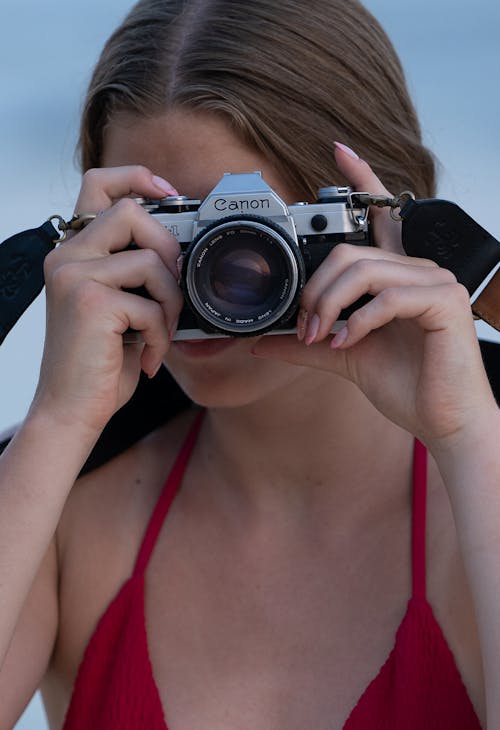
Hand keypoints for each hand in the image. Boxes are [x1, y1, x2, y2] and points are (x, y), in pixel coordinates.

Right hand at [32, 166, 182, 435]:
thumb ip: (134, 273)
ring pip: (152, 261)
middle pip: (133, 212)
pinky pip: (152, 304)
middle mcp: (67, 257)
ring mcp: (76, 276)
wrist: (71, 409)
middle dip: (169, 249)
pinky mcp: (91, 302)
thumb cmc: (99, 362)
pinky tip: (149, 357)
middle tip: (173, 291)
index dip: (137, 178)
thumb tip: (178, 252)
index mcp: (73, 253)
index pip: (98, 186)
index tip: (169, 193)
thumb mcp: (118, 308)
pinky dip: (161, 335)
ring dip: (171, 303)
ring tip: (161, 334)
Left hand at [253, 145, 495, 447]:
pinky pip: (388, 296)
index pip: (381, 215)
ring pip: (364, 269)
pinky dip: (359, 321)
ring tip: (322, 336)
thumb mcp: (344, 355)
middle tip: (305, 326)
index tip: (338, 153)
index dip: (362, 181)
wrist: (443, 420)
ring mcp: (435, 281)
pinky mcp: (445, 301)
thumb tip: (261, 340)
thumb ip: (306, 343)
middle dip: (315, 289)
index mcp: (397, 274)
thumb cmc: (405, 384)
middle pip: (350, 251)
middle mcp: (418, 268)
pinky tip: (349, 343)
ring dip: (330, 305)